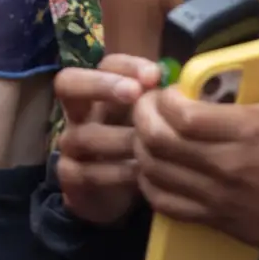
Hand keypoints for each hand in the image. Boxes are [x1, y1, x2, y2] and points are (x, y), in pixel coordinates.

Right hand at [55, 54, 162, 225]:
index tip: (155, 76)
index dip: (128, 66)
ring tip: (151, 147)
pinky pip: (89, 172)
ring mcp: (69, 144)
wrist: (114, 195)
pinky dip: (118, 173)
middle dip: (101, 85)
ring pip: (85, 134)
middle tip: (134, 94)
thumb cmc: (139, 148)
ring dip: (121, 139)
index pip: (106, 64)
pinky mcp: (70, 176)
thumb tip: (190, 89)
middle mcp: (78, 112)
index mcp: (102, 92)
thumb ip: (162, 105)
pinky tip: (142, 174)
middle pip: (68, 83)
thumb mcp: (150, 123)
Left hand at [132, 58, 258, 258]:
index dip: (164, 98)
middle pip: (157, 139)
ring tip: (147, 130)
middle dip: (141, 115)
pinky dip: (148, 181)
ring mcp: (214, 194)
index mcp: (247, 131)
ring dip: (140, 145)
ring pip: (153, 169)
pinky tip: (154, 166)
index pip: (183, 114)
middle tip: (148, 104)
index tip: (169, 89)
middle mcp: (225, 164)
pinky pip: (162, 201)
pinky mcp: (210, 217)